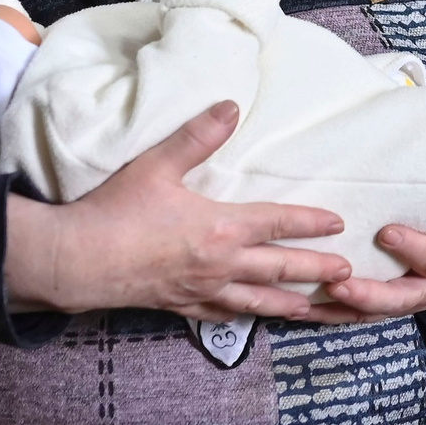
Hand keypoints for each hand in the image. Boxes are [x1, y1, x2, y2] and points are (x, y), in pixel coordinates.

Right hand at [4, 102, 355, 322]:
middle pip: (279, 268)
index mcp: (220, 228)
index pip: (278, 223)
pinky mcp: (180, 306)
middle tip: (348, 275)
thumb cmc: (116, 211)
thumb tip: (231, 106)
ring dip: (287, 304)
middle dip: (316, 270)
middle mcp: (220, 264)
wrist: (77, 261)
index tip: (338, 224)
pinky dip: (242, 317)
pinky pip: (220, 315)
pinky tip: (250, 318)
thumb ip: (198, 137)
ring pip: (256, 301)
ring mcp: (201, 289)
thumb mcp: (157, 165)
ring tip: (312, 309)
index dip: (310, 222)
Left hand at [319, 203, 425, 321]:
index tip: (386, 233)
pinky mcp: (385, 308)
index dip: (412, 247)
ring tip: (310, 302)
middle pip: (397, 298)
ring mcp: (403, 302)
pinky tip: (301, 309)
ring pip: (373, 313)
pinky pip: (358, 316)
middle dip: (368, 294)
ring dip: (341, 309)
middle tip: (339, 284)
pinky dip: (330, 316)